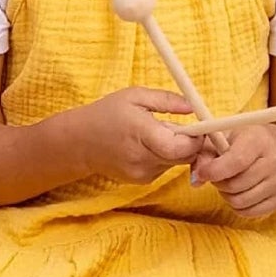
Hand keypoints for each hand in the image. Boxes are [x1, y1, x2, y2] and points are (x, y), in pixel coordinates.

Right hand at [70, 88, 203, 182]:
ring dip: (175, 150)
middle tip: (179, 128)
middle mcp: (143, 158)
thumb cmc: (106, 114)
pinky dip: (163, 157)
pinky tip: (146, 147)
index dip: (197, 138)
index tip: (196, 127)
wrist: (78, 142)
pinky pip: (165, 168)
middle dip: (189, 143)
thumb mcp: (134, 96)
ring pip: (177, 163)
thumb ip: (166, 100)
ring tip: (154, 136)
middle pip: (185, 157)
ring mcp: (142, 173)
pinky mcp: (141, 180)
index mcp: (142, 134)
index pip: (184, 147)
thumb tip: (193, 107)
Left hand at [190, 125, 275, 216]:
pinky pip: (249, 212)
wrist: (274, 150)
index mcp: (259, 139)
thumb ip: (203, 155)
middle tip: (218, 175)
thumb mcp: (220, 138)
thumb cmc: (240, 142)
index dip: (214, 171)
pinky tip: (240, 192)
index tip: (202, 173)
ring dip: (227, 195)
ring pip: (240, 201)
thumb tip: (196, 180)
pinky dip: (238, 206)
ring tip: (230, 181)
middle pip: (235, 185)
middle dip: (219, 183)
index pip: (237, 161)